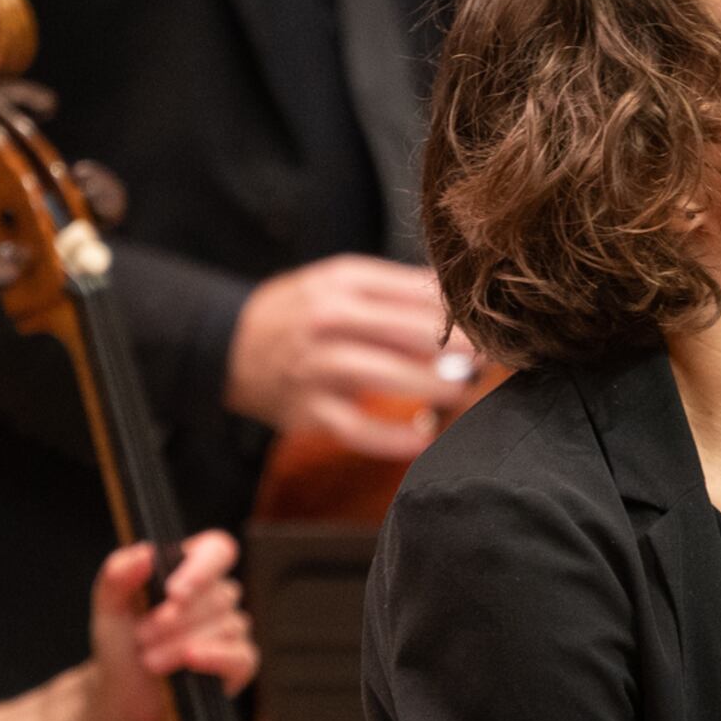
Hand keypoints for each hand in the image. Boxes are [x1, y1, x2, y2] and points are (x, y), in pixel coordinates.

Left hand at [75, 532, 254, 720]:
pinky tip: (190, 661)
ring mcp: (231, 630)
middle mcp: (216, 596)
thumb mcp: (108, 607)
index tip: (173, 593)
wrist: (119, 695)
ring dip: (181, 644)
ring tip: (149, 661)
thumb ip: (118, 575)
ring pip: (227, 626)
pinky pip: (242, 655)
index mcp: (189, 572)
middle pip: (219, 594)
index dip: (202, 568)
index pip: (217, 550)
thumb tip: (147, 552)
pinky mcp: (238, 664)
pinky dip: (215, 657)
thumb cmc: (118, 646)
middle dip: (175, 620)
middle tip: (141, 638)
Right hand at [226, 255, 476, 459]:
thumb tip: (457, 294)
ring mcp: (316, 368)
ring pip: (386, 376)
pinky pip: (358, 429)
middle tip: (490, 358)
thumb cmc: (297, 312)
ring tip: (463, 390)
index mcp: (342, 283)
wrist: (228, 346)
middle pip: (407, 331)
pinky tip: (424, 437)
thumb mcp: (338, 281)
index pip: (414, 293)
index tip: (492, 324)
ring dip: (433, 386)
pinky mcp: (308, 411)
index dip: (459, 312)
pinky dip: (393, 439)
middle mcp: (328, 321)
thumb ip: (396, 286)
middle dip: (457, 348)